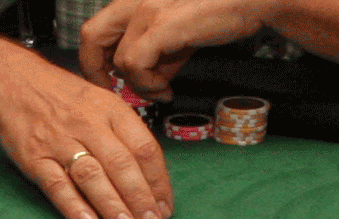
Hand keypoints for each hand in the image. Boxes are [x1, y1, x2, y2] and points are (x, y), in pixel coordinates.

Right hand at [0, 53, 173, 218]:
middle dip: (140, 198)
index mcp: (111, 110)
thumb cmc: (65, 99)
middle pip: (121, 164)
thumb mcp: (102, 103)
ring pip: (91, 175)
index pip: (144, 148)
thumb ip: (126, 137)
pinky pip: (56, 183)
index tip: (166, 208)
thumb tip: (153, 183)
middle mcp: (87, 123)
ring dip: (112, 204)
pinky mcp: (34, 156)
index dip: (159, 182)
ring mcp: (59, 140)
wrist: (12, 80)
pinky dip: (73, 205)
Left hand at [77, 0, 268, 100]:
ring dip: (138, 85)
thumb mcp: (181, 37)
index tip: (115, 82)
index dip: (98, 60)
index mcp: (134, 3)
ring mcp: (145, 11)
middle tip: (115, 91)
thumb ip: (161, 57)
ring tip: (161, 91)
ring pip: (118, 60)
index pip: (98, 30)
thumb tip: (152, 82)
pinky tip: (167, 90)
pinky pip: (135, 64)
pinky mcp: (160, 25)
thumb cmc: (218, 15)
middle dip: (96, 71)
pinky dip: (148, 84)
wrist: (247, 1)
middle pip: (91, 36)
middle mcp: (133, 2)